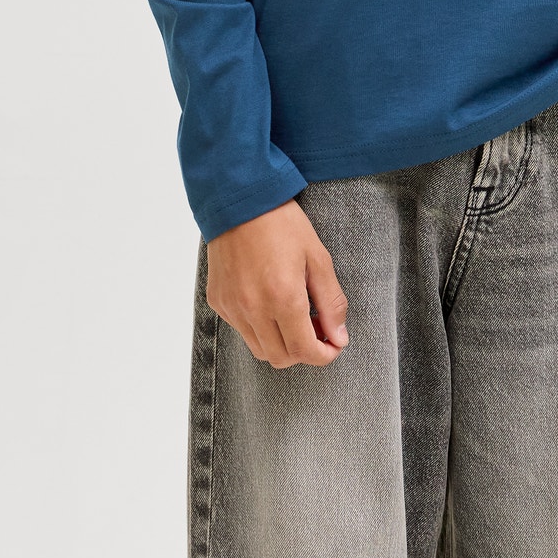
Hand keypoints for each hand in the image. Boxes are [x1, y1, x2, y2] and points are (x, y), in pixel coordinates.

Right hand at [206, 198, 349, 368]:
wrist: (240, 200)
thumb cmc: (283, 224)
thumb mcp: (318, 257)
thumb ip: (331, 302)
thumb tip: (339, 338)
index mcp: (283, 298)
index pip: (304, 351)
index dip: (324, 355)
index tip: (334, 344)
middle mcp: (253, 309)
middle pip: (281, 358)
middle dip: (304, 351)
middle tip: (317, 328)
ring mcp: (232, 307)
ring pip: (260, 349)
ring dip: (281, 343)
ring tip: (295, 316)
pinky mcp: (219, 301)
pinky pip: (242, 330)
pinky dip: (260, 328)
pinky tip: (270, 302)